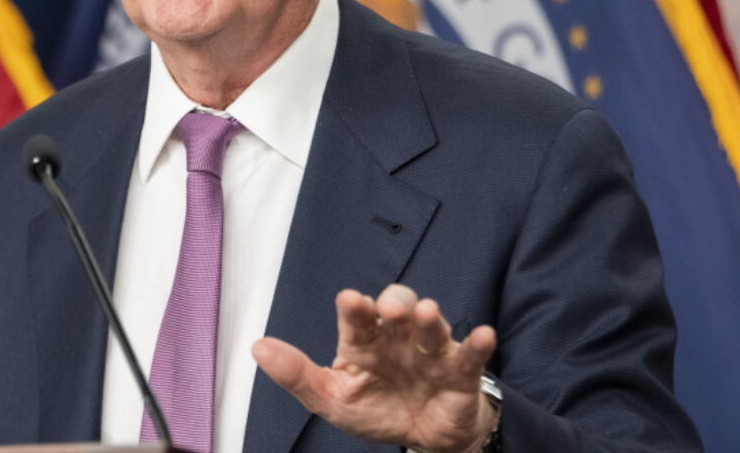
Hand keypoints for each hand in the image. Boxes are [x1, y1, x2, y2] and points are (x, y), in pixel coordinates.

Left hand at [252, 284, 497, 452]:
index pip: (357, 317)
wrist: (422, 438)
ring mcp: (429, 351)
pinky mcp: (459, 371)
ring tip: (426, 314)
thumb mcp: (332, 398)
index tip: (349, 301)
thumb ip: (297, 375)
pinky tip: (482, 335)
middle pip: (397, 306)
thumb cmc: (375, 407)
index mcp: (363, 341)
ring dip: (429, 317)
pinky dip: (478, 343)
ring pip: (431, 325)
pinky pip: (471, 354)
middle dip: (394, 303)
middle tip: (389, 310)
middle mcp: (397, 337)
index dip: (354, 308)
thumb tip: (257, 348)